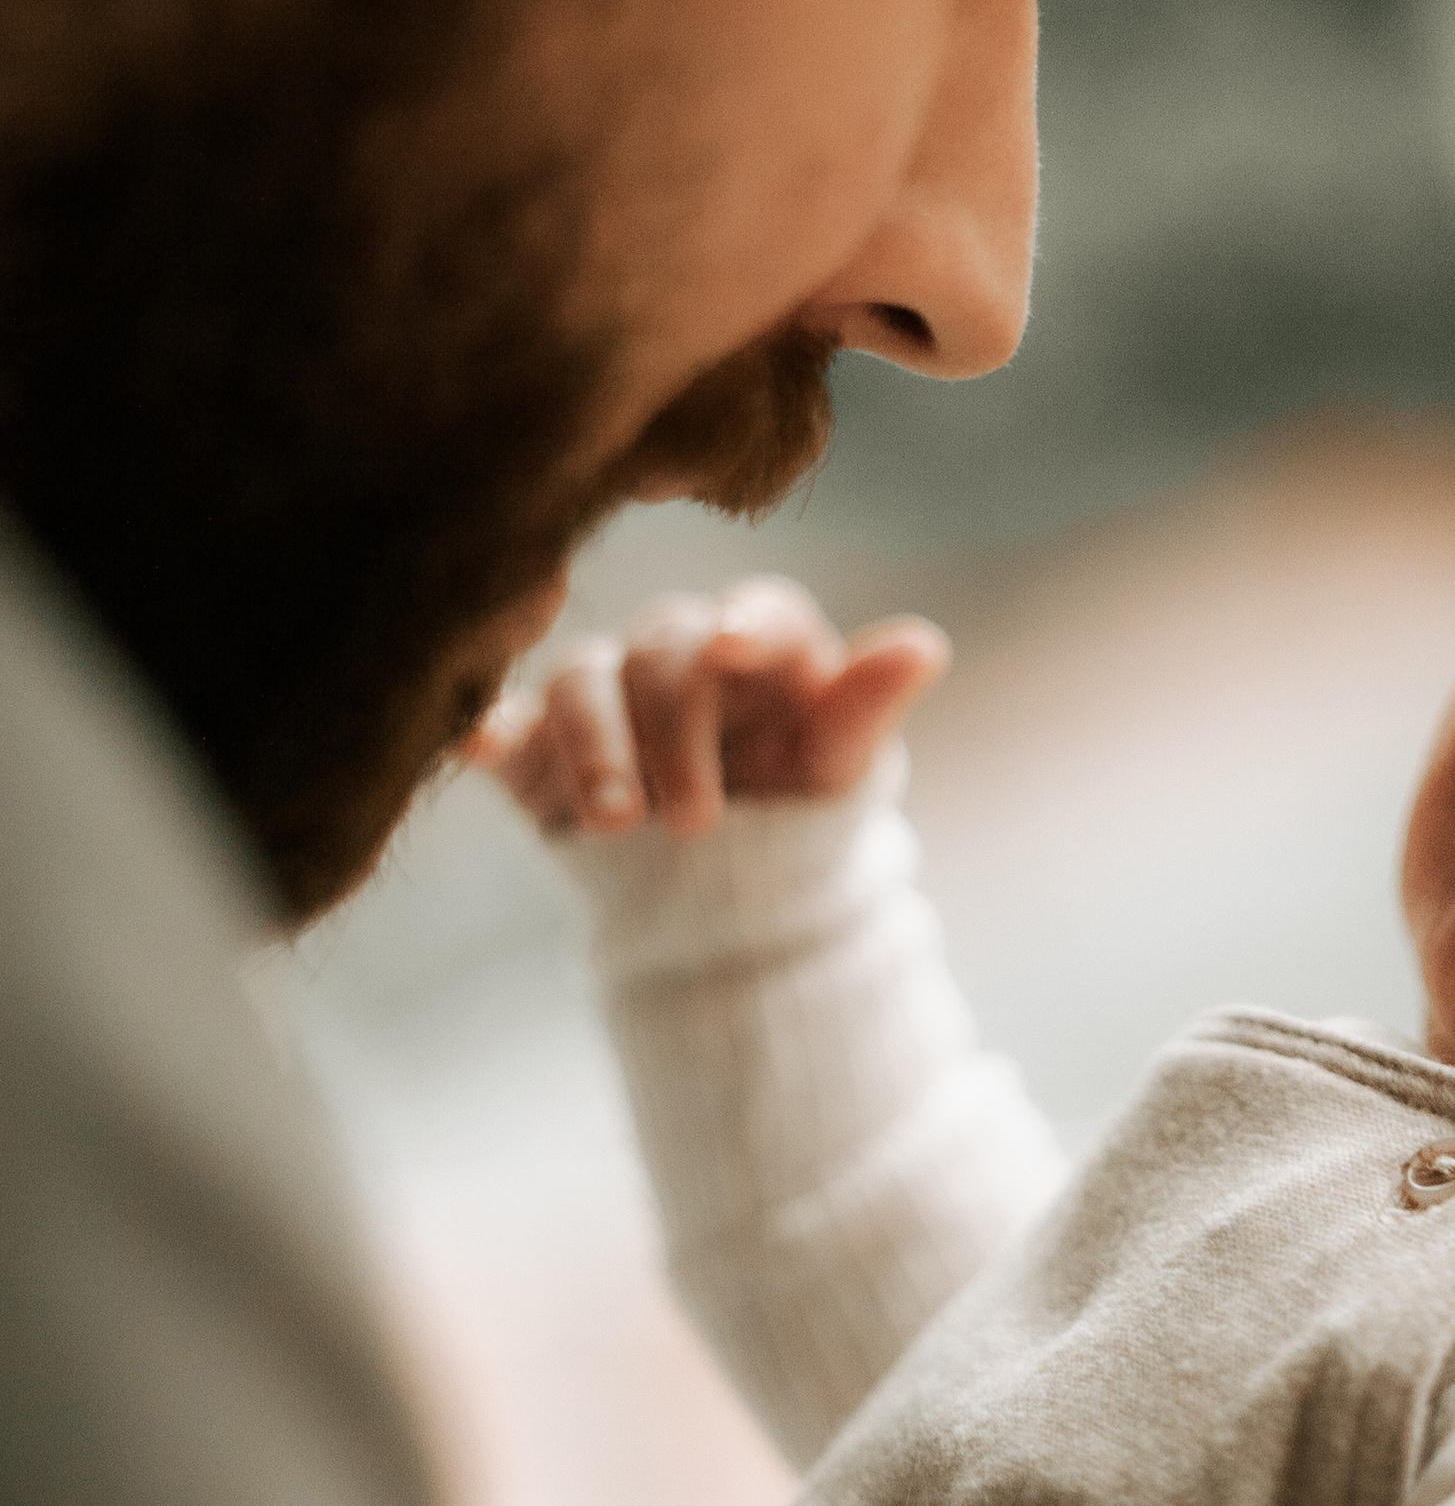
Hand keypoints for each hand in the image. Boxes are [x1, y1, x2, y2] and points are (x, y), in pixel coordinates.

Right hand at [470, 578, 947, 837]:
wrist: (730, 896)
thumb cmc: (800, 809)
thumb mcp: (841, 768)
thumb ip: (868, 707)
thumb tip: (926, 646)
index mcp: (761, 644)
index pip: (757, 609)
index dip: (744, 623)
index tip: (732, 649)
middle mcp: (679, 653)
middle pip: (662, 649)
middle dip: (674, 728)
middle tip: (698, 820)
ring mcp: (605, 697)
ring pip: (581, 678)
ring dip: (594, 744)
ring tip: (618, 822)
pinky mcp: (540, 748)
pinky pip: (508, 726)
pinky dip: (490, 729)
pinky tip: (478, 744)